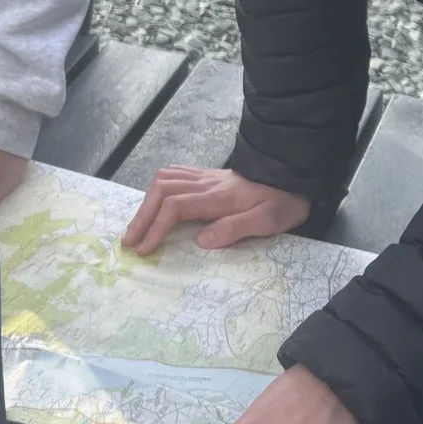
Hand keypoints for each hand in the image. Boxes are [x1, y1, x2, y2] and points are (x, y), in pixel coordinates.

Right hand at [122, 166, 310, 255]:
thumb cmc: (282, 203)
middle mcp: (206, 182)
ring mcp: (205, 177)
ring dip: (146, 203)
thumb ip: (234, 229)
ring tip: (137, 226)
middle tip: (130, 241)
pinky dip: (157, 189)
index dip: (156, 226)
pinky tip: (153, 202)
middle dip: (142, 216)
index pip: (175, 206)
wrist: (292, 176)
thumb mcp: (266, 221)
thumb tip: (201, 240)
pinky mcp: (207, 176)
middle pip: (161, 191)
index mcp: (217, 196)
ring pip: (164, 179)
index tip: (146, 249)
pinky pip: (174, 174)